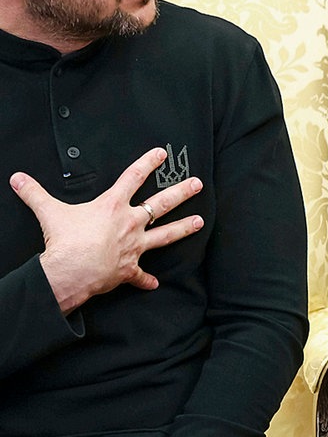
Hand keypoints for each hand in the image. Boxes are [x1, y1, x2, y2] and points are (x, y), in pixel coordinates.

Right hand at [10, 148, 203, 313]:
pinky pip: (140, 276)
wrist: (70, 271)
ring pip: (165, 235)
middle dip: (181, 192)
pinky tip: (155, 283)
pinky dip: (146, 280)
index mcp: (113, 206)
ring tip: (200, 222)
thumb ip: (35, 193)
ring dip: (183, 229)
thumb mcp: (49, 212)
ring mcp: (134, 246)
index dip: (148, 163)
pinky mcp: (129, 269)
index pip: (134, 177)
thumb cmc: (64, 241)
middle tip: (198, 184)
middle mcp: (130, 223)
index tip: (163, 154)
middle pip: (162, 203)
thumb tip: (17, 178)